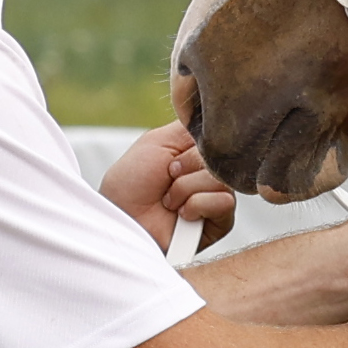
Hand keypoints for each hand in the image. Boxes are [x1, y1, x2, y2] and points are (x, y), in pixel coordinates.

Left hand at [102, 120, 241, 251]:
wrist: (123, 219)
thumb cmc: (131, 183)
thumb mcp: (157, 141)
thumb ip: (190, 127)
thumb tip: (218, 125)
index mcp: (196, 154)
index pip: (216, 139)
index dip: (191, 147)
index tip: (170, 158)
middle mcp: (209, 174)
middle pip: (220, 158)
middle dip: (187, 166)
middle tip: (167, 178)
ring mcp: (216, 197)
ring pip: (221, 180)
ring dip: (187, 188)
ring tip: (170, 201)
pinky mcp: (220, 222)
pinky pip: (224, 202)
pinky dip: (196, 206)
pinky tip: (181, 215)